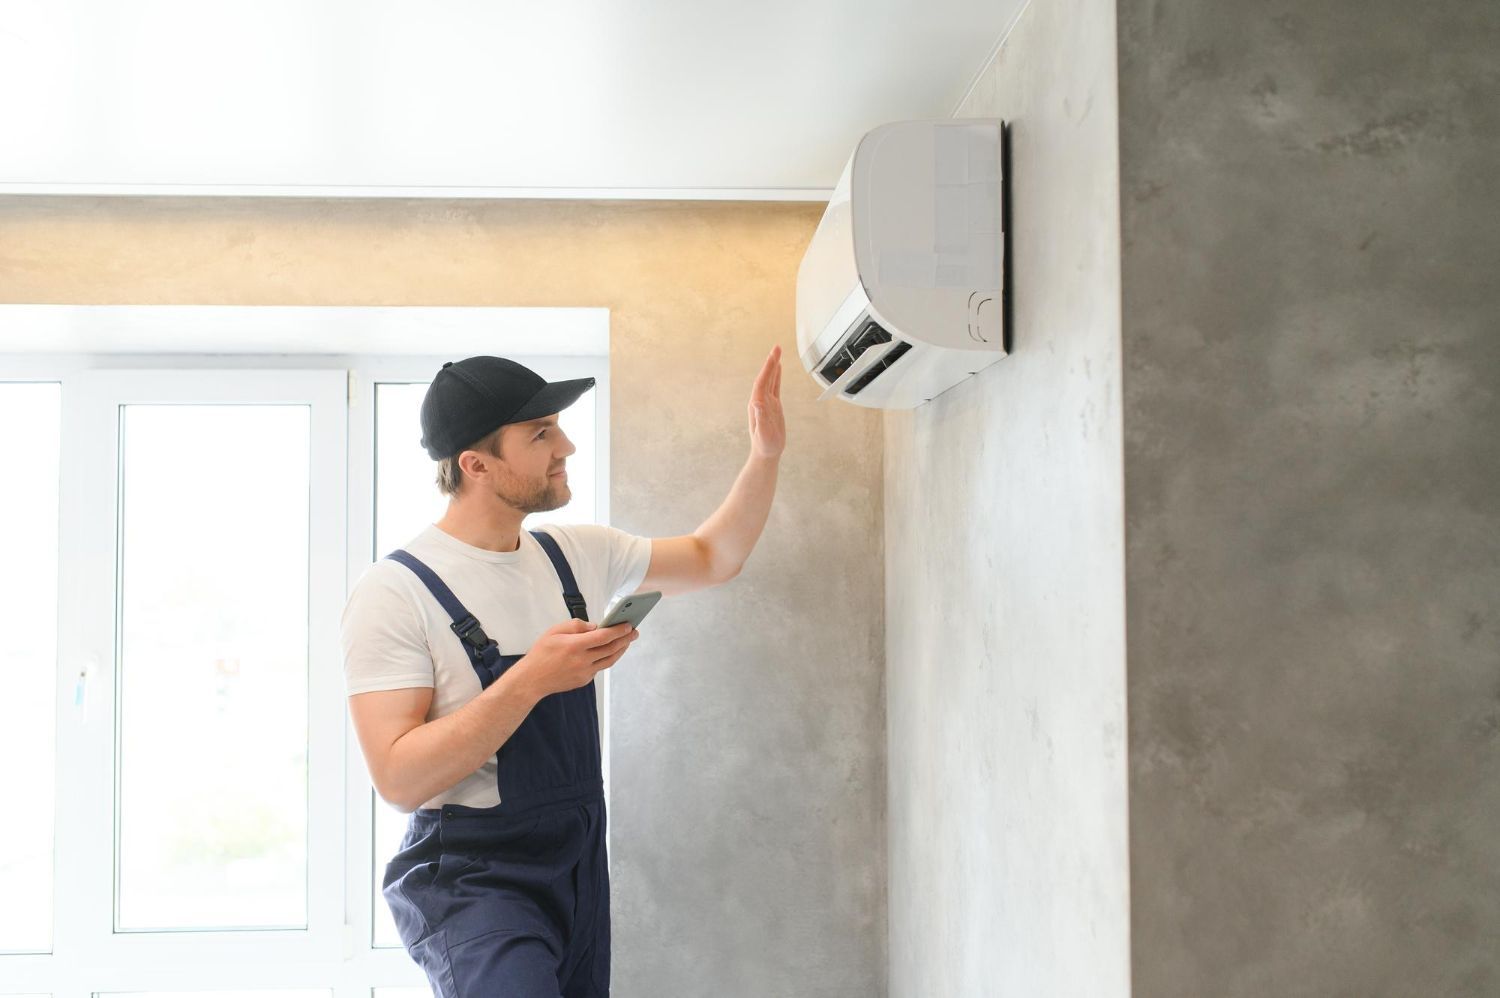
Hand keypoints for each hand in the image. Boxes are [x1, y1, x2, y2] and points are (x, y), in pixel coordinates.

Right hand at [514, 618, 637, 698]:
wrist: (532, 680)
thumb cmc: (541, 652)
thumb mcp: (554, 631)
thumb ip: (576, 626)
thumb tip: (595, 627)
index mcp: (575, 646)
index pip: (603, 636)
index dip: (618, 630)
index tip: (628, 624)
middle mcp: (582, 661)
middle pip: (611, 648)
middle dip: (625, 639)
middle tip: (634, 631)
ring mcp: (584, 673)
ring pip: (609, 660)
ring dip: (621, 650)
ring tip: (627, 641)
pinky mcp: (584, 680)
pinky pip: (599, 667)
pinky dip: (607, 658)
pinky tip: (610, 651)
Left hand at [749, 344, 785, 458]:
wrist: (766, 453)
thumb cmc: (765, 445)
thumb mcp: (763, 433)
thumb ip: (760, 418)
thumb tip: (756, 403)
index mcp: (757, 405)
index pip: (762, 382)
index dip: (767, 369)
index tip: (773, 356)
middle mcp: (760, 401)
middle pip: (765, 377)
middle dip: (770, 362)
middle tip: (777, 348)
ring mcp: (766, 402)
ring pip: (770, 380)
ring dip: (773, 366)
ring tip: (777, 352)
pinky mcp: (772, 405)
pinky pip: (774, 387)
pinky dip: (777, 376)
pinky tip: (778, 368)